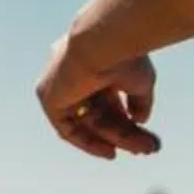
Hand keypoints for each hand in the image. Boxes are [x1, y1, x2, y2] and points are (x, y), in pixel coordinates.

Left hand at [37, 30, 159, 159]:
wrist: (102, 41)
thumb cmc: (124, 55)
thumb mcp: (139, 80)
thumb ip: (139, 100)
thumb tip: (138, 120)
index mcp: (90, 60)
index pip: (106, 97)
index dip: (125, 120)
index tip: (143, 137)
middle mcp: (71, 71)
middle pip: (98, 112)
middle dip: (123, 134)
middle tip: (145, 150)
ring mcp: (57, 84)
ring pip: (88, 121)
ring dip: (115, 139)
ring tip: (138, 151)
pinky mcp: (48, 96)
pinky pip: (67, 129)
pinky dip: (88, 143)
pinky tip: (110, 152)